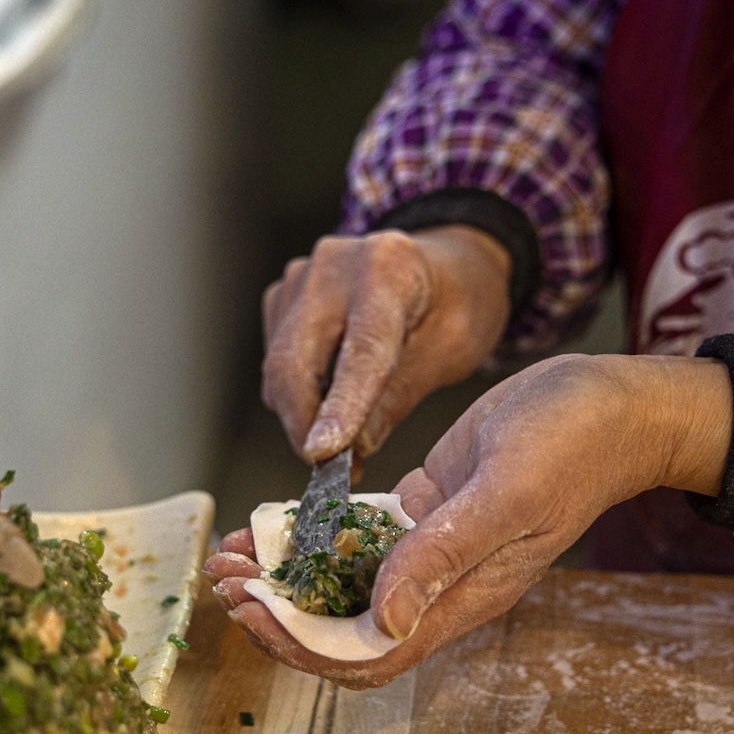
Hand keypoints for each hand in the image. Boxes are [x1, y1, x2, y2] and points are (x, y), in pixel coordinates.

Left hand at [207, 353, 732, 687]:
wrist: (615, 402)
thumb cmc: (576, 441)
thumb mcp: (508, 491)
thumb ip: (445, 554)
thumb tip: (385, 617)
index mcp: (465, 597)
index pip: (370, 653)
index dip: (304, 645)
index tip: (253, 613)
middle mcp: (442, 585)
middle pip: (344, 629)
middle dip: (277, 615)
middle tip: (222, 582)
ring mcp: (432, 549)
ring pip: (344, 584)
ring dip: (286, 577)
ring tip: (231, 555)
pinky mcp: (426, 509)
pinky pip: (358, 537)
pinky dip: (312, 535)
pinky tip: (272, 521)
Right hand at [261, 225, 511, 462]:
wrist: (445, 263)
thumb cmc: (458, 302)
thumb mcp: (451, 351)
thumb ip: (400, 395)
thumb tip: (352, 448)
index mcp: (388, 268)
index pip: (359, 350)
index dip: (340, 407)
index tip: (324, 454)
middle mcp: (333, 265)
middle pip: (294, 360)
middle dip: (304, 426)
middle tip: (331, 470)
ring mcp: (301, 277)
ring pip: (278, 366)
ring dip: (302, 415)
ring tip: (342, 441)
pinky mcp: (283, 295)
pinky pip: (276, 359)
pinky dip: (297, 393)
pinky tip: (330, 402)